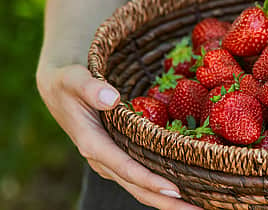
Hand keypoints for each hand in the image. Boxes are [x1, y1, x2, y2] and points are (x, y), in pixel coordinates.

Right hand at [37, 65, 200, 209]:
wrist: (59, 90)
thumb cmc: (68, 82)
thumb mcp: (74, 79)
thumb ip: (90, 88)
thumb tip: (111, 99)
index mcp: (93, 143)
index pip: (125, 167)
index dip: (149, 180)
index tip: (174, 190)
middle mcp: (103, 159)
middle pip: (137, 188)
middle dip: (167, 202)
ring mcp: (111, 162)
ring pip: (140, 188)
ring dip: (167, 200)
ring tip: (198, 207)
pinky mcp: (118, 158)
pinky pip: (141, 178)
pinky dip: (161, 188)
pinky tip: (185, 189)